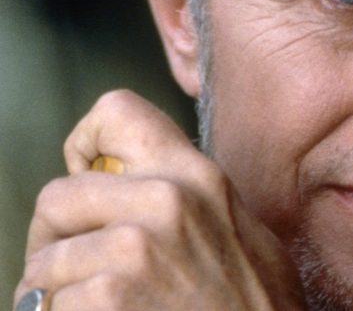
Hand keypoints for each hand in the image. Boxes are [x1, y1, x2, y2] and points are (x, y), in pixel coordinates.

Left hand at [14, 90, 305, 309]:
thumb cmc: (257, 301)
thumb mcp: (239, 225)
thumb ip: (190, 196)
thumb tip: (135, 184)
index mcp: (197, 174)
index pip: (116, 111)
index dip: (86, 145)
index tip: (91, 182)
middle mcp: (166, 198)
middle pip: (57, 196)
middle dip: (54, 237)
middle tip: (73, 266)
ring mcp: (136, 248)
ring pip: (45, 261)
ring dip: (58, 290)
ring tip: (94, 303)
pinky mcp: (110, 296)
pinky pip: (48, 305)